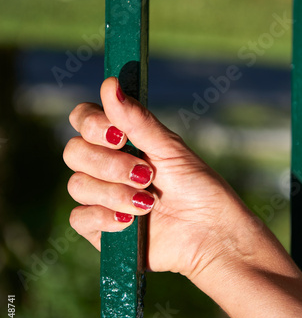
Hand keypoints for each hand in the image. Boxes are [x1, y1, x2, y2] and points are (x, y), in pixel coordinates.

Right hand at [63, 77, 254, 278]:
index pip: (83, 119)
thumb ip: (137, 120)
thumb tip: (110, 83)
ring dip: (114, 193)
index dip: (92, 124)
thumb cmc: (198, 187)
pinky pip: (79, 218)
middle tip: (145, 174)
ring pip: (77, 185)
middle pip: (74, 152)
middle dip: (109, 164)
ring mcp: (102, 197)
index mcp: (121, 141)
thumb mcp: (170, 149)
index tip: (119, 135)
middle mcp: (106, 166)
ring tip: (148, 203)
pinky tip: (131, 222)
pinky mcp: (101, 229)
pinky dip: (105, 217)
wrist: (211, 234)